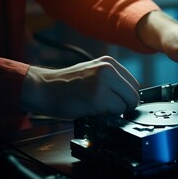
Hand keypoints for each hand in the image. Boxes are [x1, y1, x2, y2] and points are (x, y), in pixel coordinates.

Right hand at [21, 56, 139, 118]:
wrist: (43, 88)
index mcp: (109, 62)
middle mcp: (108, 69)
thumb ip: (113, 80)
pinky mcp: (98, 98)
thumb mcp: (93, 73)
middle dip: (125, 106)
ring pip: (127, 104)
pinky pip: (116, 112)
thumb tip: (130, 96)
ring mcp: (103, 82)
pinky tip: (93, 110)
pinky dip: (108, 116)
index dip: (127, 97)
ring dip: (116, 111)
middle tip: (109, 108)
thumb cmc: (67, 85)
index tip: (118, 103)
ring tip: (98, 107)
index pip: (134, 85)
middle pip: (134, 95)